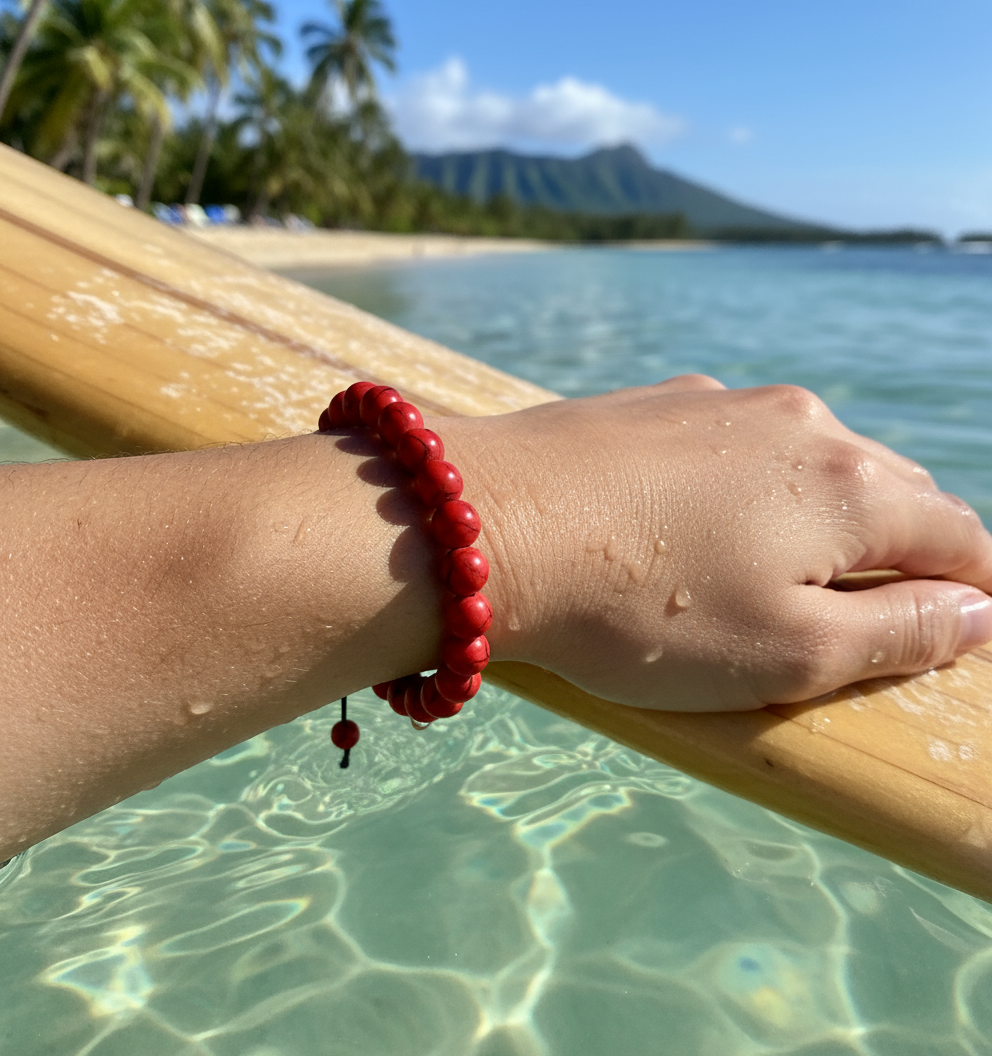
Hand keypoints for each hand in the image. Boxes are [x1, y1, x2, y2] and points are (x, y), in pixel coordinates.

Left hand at [439, 376, 991, 710]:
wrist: (489, 525)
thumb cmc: (640, 609)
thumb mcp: (786, 652)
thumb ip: (900, 633)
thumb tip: (977, 612)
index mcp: (851, 486)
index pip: (959, 536)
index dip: (969, 588)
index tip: (957, 623)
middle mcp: (802, 423)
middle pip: (890, 489)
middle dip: (896, 549)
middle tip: (867, 607)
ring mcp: (725, 402)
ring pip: (810, 459)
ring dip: (815, 513)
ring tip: (778, 567)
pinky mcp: (659, 401)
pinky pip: (734, 445)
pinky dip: (744, 486)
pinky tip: (695, 522)